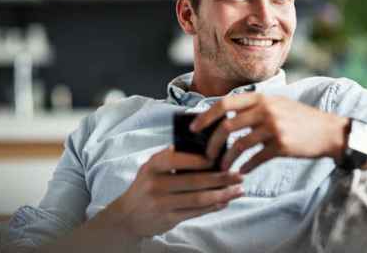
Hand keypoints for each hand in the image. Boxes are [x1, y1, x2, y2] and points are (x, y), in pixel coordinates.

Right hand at [105, 146, 243, 238]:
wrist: (127, 216)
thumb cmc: (146, 186)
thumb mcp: (151, 167)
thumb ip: (171, 157)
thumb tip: (202, 147)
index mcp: (153, 166)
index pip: (178, 159)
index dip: (201, 159)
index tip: (221, 157)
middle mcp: (156, 184)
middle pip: (194, 180)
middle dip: (220, 178)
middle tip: (238, 175)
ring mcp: (162, 203)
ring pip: (198, 198)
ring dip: (222, 194)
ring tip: (238, 189)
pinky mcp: (168, 218)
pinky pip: (196, 211)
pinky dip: (213, 206)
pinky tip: (226, 201)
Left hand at [191, 93, 348, 173]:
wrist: (330, 132)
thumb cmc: (301, 119)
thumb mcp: (279, 104)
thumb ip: (255, 108)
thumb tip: (225, 118)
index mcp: (262, 98)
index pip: (225, 104)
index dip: (205, 116)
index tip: (194, 129)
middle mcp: (266, 110)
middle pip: (227, 125)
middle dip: (212, 143)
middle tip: (207, 155)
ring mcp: (274, 128)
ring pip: (239, 145)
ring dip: (227, 159)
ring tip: (223, 168)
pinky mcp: (281, 145)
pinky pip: (255, 159)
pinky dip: (245, 166)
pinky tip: (242, 171)